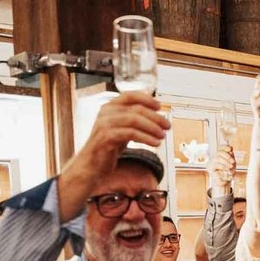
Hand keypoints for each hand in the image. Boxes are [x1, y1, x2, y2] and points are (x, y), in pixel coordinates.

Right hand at [59, 92, 168, 213]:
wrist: (91, 165)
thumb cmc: (108, 147)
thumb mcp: (122, 129)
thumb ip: (133, 120)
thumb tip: (156, 115)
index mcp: (110, 107)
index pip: (130, 95)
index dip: (147, 99)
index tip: (160, 106)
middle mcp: (106, 112)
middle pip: (136, 109)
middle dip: (155, 117)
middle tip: (167, 126)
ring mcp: (104, 124)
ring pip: (134, 119)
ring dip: (152, 127)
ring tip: (162, 136)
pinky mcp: (106, 137)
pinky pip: (130, 133)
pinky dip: (146, 138)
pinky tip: (155, 143)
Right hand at [210, 146, 235, 195]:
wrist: (225, 182)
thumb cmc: (228, 172)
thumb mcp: (232, 163)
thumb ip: (231, 156)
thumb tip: (231, 150)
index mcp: (218, 156)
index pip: (220, 149)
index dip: (225, 147)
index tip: (230, 149)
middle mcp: (213, 159)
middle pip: (219, 153)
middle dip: (227, 156)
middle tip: (233, 162)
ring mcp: (211, 163)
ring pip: (217, 158)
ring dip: (226, 162)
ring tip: (231, 167)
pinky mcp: (210, 169)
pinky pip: (216, 165)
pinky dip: (223, 167)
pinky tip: (227, 170)